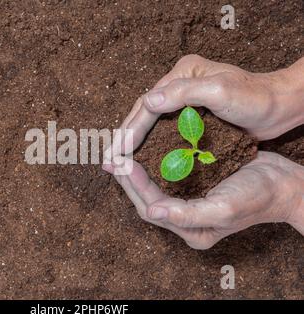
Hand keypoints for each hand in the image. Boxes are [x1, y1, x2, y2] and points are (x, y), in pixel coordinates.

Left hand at [104, 152, 303, 248]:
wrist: (285, 183)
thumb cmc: (258, 197)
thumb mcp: (224, 209)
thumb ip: (186, 216)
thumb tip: (151, 213)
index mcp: (191, 230)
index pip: (150, 207)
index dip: (134, 186)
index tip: (121, 163)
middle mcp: (186, 219)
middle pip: (146, 199)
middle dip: (127, 179)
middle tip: (111, 157)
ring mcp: (189, 202)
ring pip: (154, 186)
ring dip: (136, 170)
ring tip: (120, 152)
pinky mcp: (194, 186)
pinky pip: (166, 175)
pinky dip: (153, 162)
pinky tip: (144, 148)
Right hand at [111, 55, 303, 160]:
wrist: (280, 106)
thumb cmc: (255, 97)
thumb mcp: (222, 92)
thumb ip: (184, 93)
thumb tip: (147, 100)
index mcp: (182, 74)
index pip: (147, 105)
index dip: (130, 130)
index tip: (117, 152)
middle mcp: (179, 85)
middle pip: (143, 113)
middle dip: (125, 138)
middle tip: (108, 162)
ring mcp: (184, 100)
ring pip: (150, 123)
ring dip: (134, 143)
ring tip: (118, 163)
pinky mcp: (191, 115)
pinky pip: (163, 131)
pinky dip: (150, 145)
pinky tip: (142, 159)